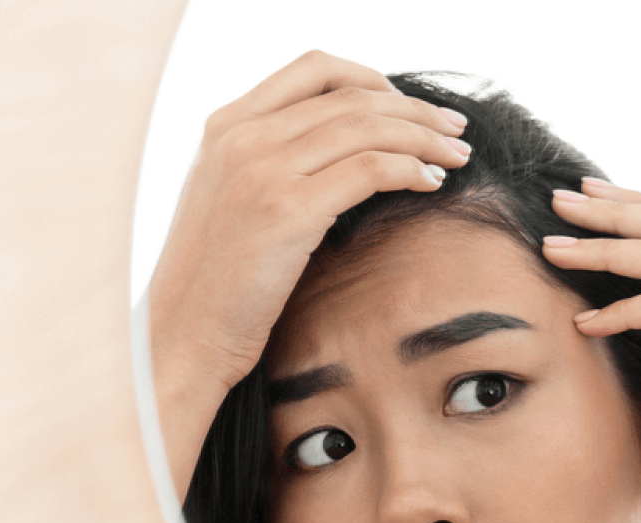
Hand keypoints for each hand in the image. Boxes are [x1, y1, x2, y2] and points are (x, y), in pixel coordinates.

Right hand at [147, 51, 471, 397]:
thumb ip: (272, 164)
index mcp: (225, 126)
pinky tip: (432, 185)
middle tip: (454, 129)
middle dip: (415, 110)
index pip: (313, 69)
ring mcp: (262, 169)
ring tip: (457, 157)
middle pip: (351, 97)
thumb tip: (342, 153)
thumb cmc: (217, 284)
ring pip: (367, 127)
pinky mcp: (287, 210)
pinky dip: (411, 171)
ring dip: (424, 138)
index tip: (409, 106)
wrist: (183, 335)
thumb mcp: (232, 203)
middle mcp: (241, 136)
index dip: (372, 79)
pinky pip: (370, 170)